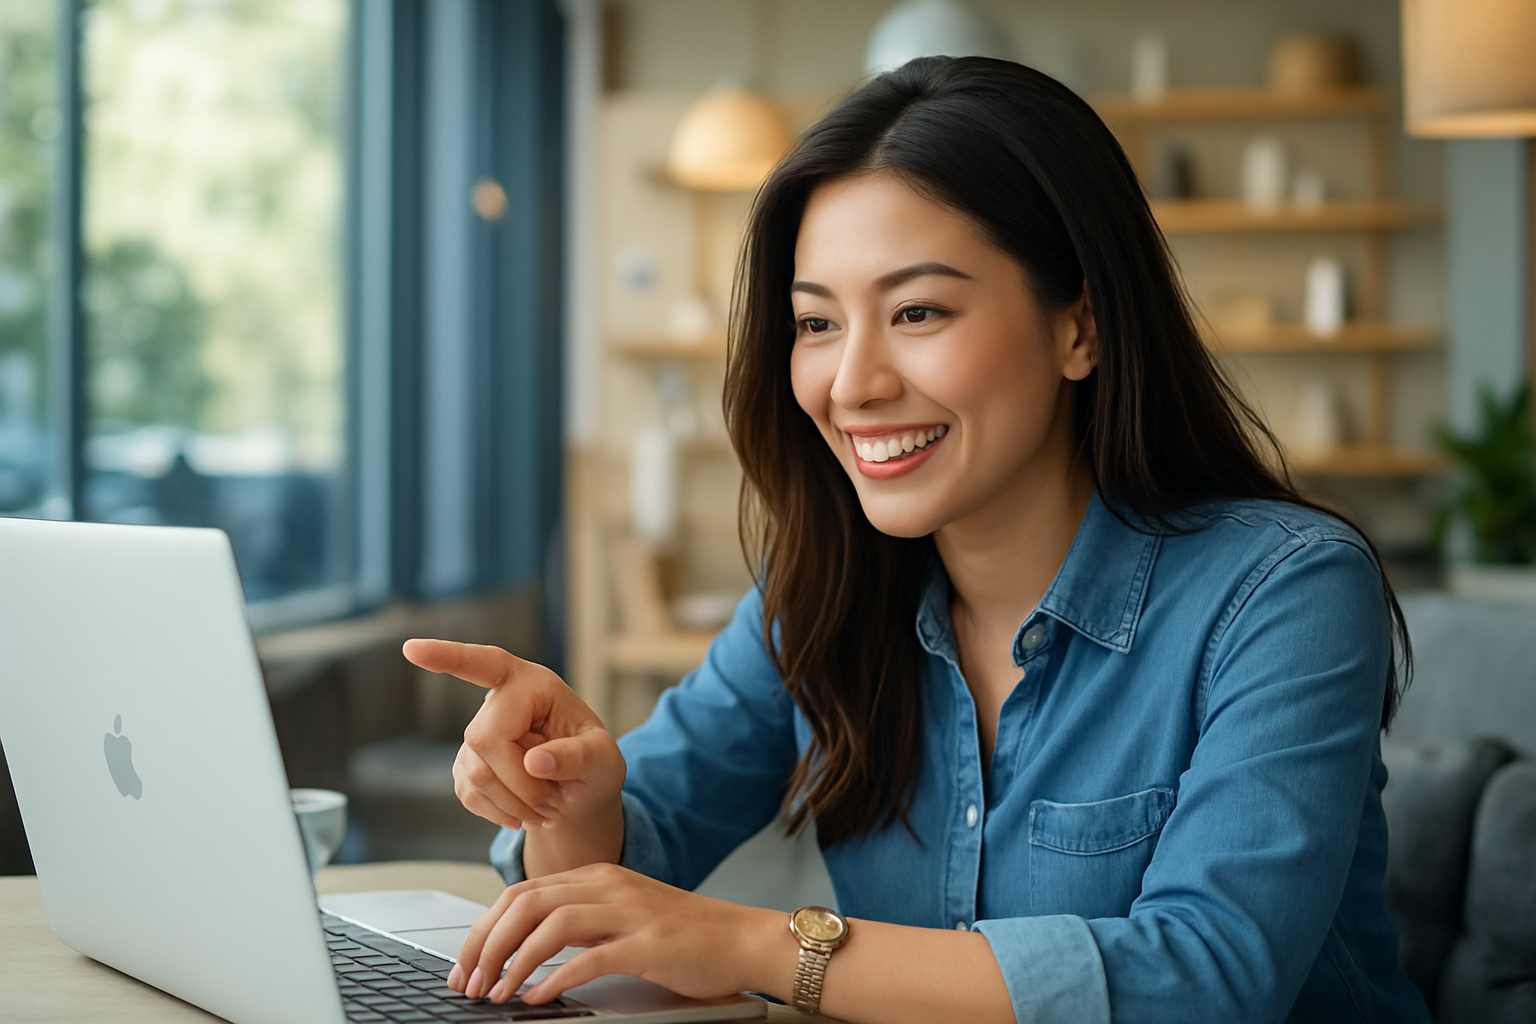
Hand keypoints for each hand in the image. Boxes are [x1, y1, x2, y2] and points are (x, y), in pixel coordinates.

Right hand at [401, 640, 624, 835]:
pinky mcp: (466, 764)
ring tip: (548, 810)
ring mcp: (476, 733)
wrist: (579, 789)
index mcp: (533, 683)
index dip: (448, 656)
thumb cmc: (595, 763)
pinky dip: (501, 812)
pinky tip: (524, 812)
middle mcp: (499, 701)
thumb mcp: (604, 758)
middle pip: (486, 740)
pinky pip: (470, 794)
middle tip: (554, 806)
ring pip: (477, 774)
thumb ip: (577, 757)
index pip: (487, 664)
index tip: (412, 649)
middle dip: (521, 783)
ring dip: (515, 804)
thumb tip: (535, 761)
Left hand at [445, 863, 787, 1005]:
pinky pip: (589, 958)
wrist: (744, 938)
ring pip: (549, 925)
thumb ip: (581, 924)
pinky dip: (555, 978)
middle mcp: (608, 885)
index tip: (463, 966)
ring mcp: (628, 911)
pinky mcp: (647, 943)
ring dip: (512, 962)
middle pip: (525, 904)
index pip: (521, 893)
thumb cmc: (686, 936)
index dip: (483, 929)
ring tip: (495, 993)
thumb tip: (525, 950)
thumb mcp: (623, 917)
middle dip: (485, 945)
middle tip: (467, 983)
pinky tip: (537, 997)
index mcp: (597, 876)